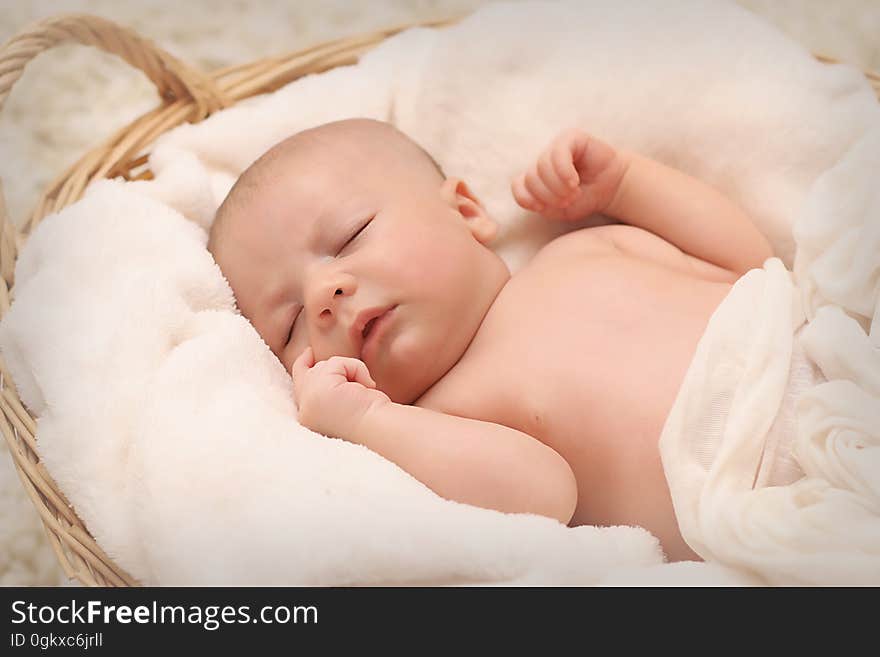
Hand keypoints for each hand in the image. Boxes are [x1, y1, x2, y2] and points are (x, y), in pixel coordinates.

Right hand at [292, 347, 390, 439]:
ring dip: (349, 371)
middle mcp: (305, 412)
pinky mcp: (319, 388)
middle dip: (306, 361)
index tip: (307, 355)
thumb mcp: (347, 405)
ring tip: (364, 390)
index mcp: (312, 421)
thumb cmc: (375, 421)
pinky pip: (336, 363)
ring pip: (324, 366)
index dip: (302, 371)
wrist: (379, 429)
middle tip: (309, 351)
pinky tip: (365, 387)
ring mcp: (309, 400)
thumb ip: (334, 390)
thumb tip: (335, 372)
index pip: (300, 392)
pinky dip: (355, 368)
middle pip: (303, 376)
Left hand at [511, 129, 628, 220]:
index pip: (517, 186)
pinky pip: (558, 153)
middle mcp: (541, 161)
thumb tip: (533, 199)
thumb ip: (542, 206)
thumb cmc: (585, 199)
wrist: (612, 188)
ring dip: (557, 185)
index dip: (528, 199)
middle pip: (529, 178)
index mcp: (535, 178)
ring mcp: (554, 148)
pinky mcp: (570, 138)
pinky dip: (564, 171)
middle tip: (567, 201)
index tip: (544, 208)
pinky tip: (574, 181)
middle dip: (548, 195)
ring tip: (574, 192)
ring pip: (541, 166)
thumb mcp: (560, 211)